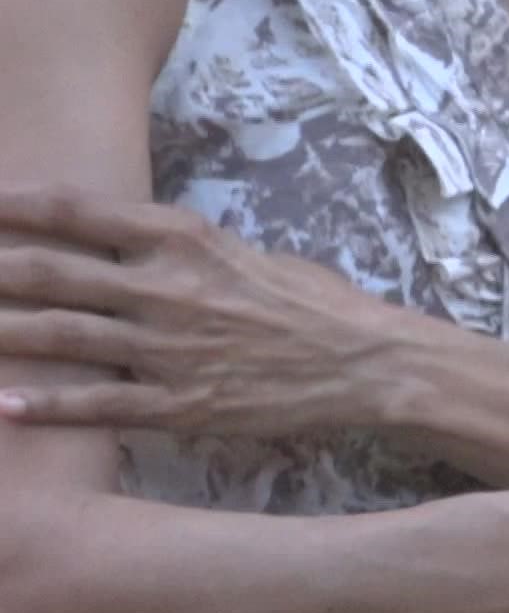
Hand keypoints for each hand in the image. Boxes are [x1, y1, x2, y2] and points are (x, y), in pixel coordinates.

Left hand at [0, 185, 410, 434]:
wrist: (369, 363)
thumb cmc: (318, 305)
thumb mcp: (251, 255)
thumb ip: (188, 253)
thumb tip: (140, 250)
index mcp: (187, 240)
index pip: (79, 212)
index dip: (14, 206)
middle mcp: (169, 289)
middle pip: (51, 273)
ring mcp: (170, 349)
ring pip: (60, 337)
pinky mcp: (181, 405)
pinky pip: (97, 405)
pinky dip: (44, 406)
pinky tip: (3, 406)